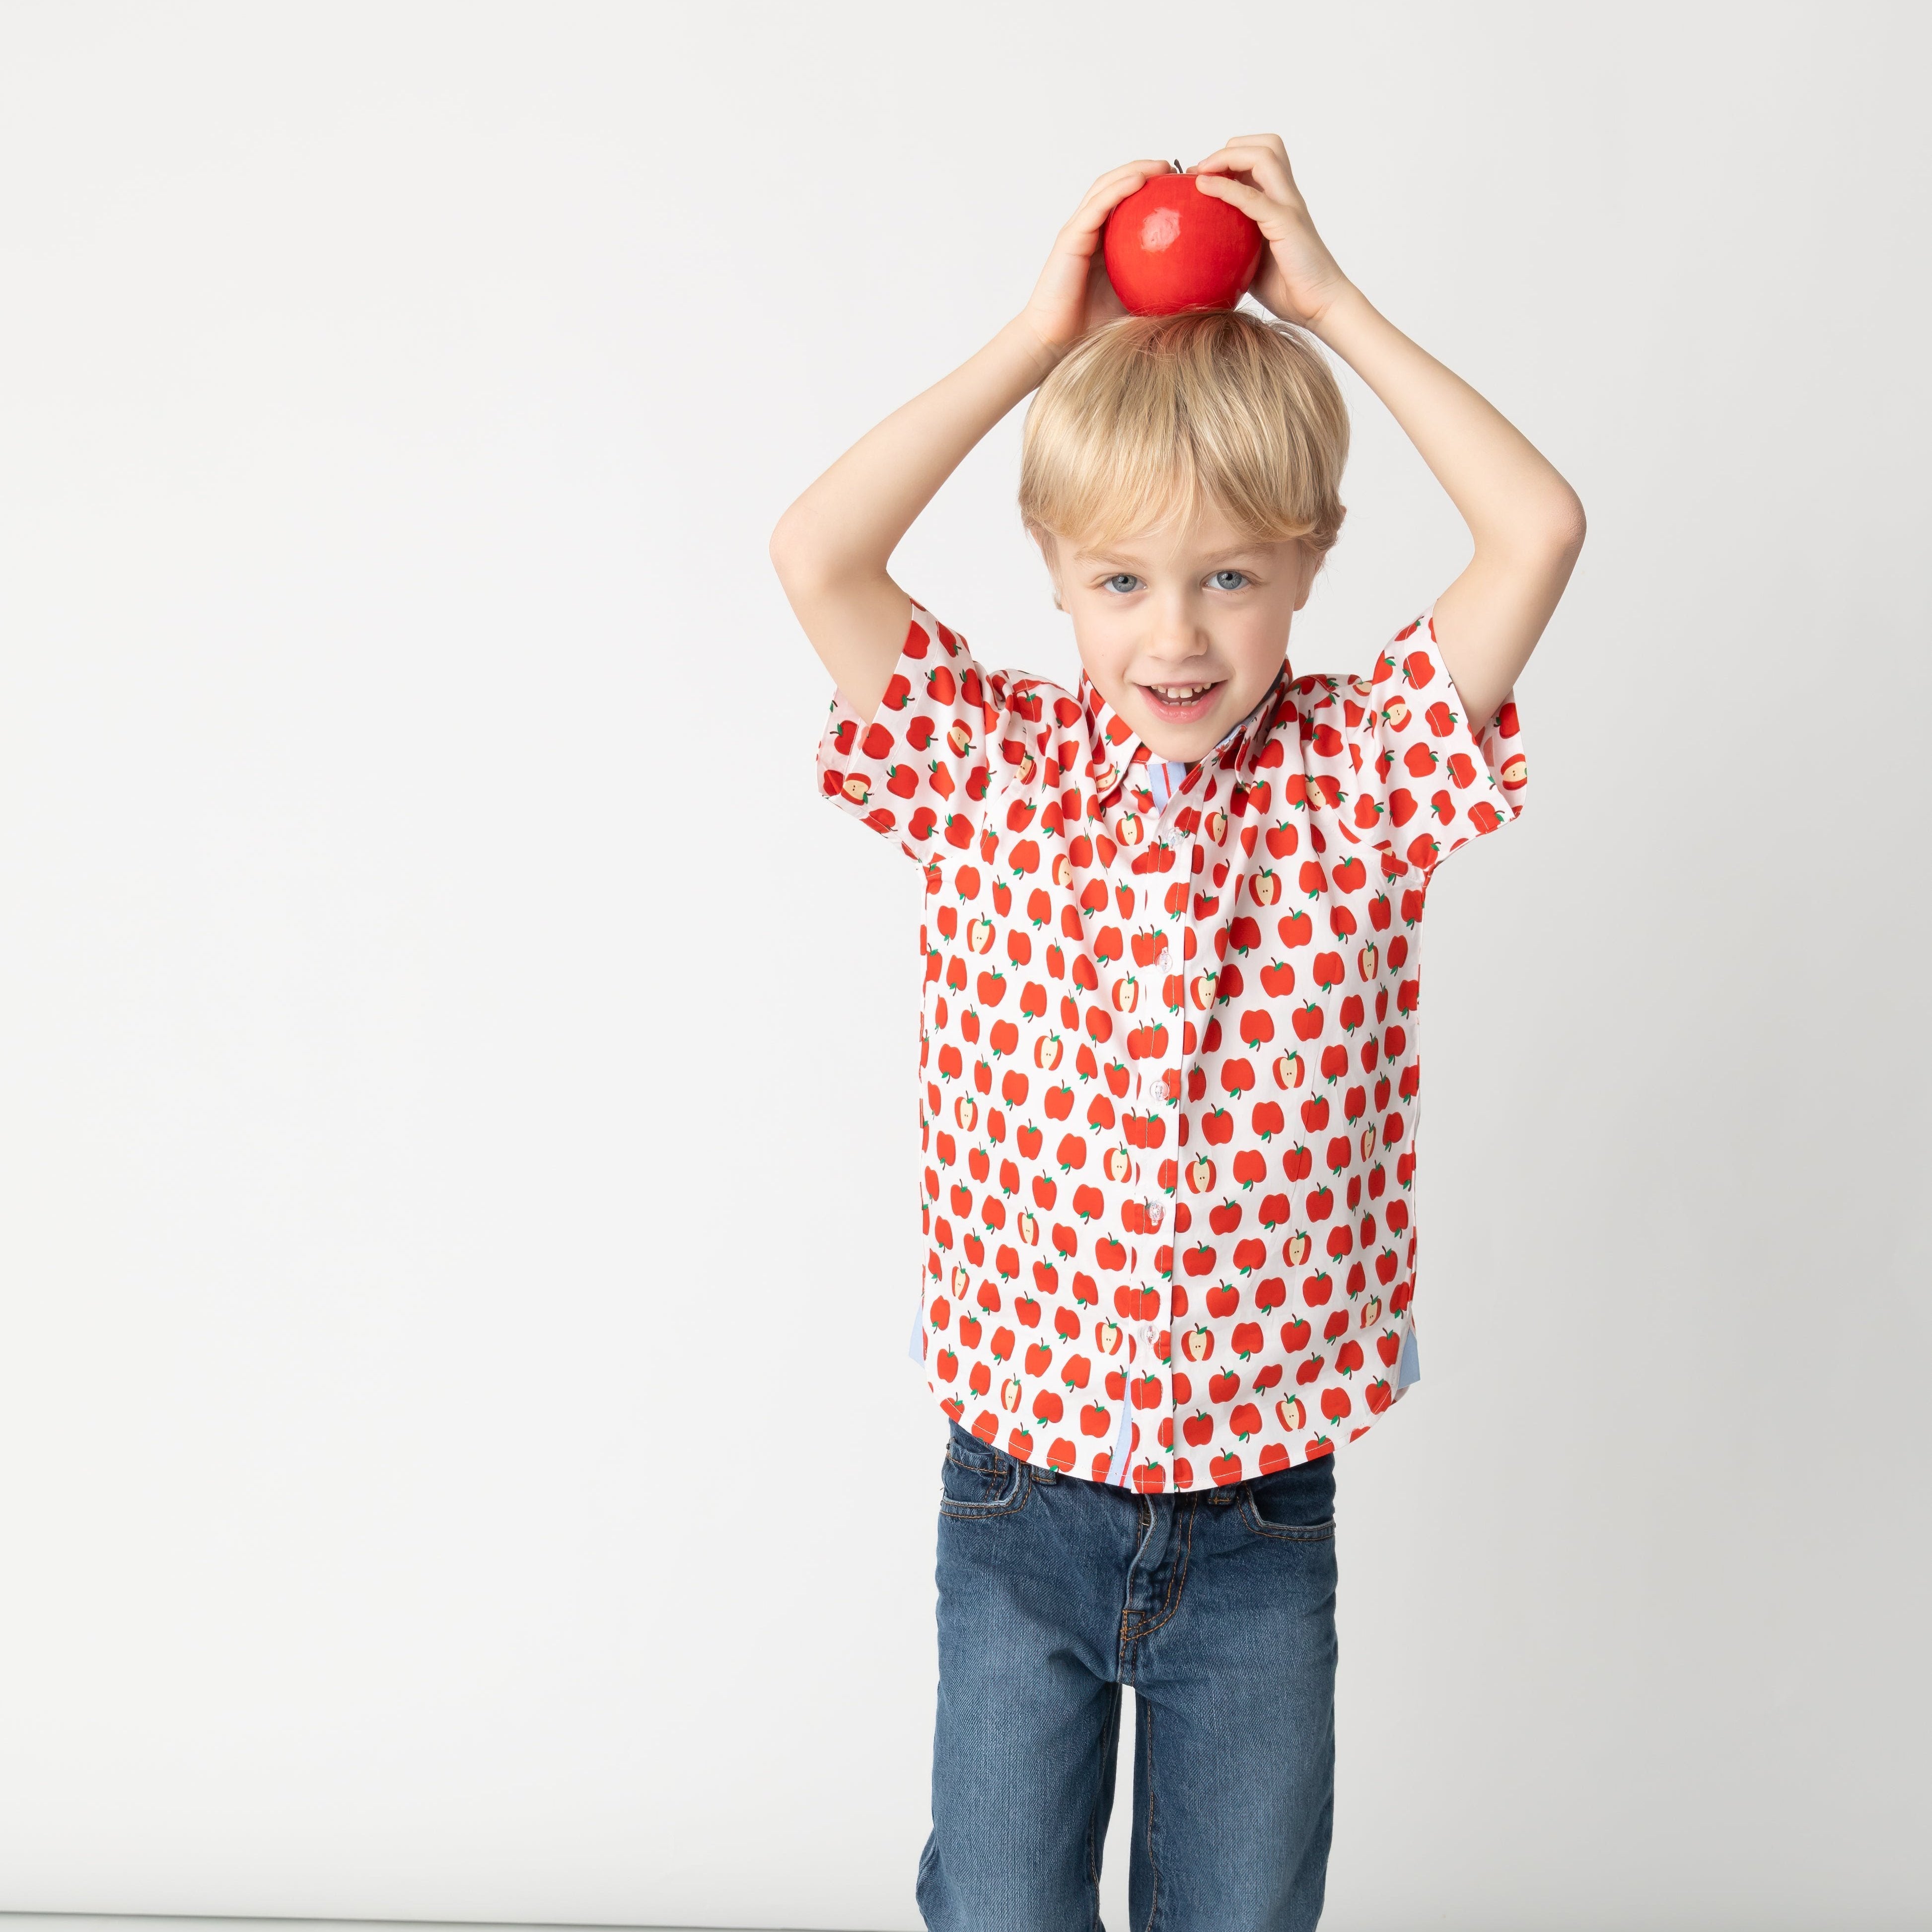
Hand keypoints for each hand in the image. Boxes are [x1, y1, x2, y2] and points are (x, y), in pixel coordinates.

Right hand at [1016, 159, 1176, 370]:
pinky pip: (1097, 207)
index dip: (1153, 188)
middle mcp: (1090, 229)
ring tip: (1161, 165)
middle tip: (1177, 168)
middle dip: (1146, 169)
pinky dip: (1118, 189)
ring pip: (1106, 187)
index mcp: (1104, 241)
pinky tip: (1140, 180)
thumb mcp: (1136, 299)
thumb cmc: (1093, 326)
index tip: (1183, 187)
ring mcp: (1079, 231)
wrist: (1055, 340)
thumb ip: (1158, 286)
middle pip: (1117, 185)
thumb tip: (1199, 287)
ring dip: (1134, 170)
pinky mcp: (1071, 238)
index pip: (1128, 203)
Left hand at [1188, 134, 1353, 330]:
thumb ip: (1235, 244)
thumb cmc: (1289, 287)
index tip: (1199, 177)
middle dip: (1229, 149)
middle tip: (1201, 170)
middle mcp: (1286, 196)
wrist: (1320, 305)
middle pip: (1265, 145)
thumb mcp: (1252, 260)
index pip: (1259, 158)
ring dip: (1228, 156)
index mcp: (1279, 201)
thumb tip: (1202, 246)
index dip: (1228, 158)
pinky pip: (1253, 197)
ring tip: (1202, 172)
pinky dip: (1225, 187)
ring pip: (1263, 156)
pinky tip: (1203, 187)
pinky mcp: (1286, 223)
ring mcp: (1288, 206)